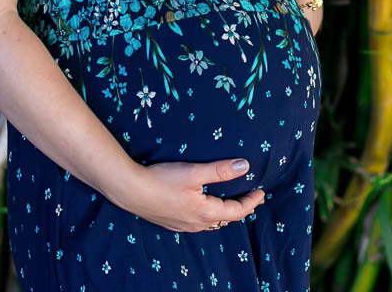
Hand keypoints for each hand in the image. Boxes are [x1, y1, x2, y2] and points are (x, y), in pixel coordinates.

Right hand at [118, 158, 265, 232]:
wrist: (130, 191)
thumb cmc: (162, 180)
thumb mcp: (194, 172)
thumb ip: (220, 170)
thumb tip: (245, 166)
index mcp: (206, 212)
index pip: (236, 211)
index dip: (251, 202)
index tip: (261, 193)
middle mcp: (197, 223)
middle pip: (226, 219)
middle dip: (241, 208)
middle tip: (252, 198)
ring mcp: (183, 225)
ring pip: (212, 222)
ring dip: (225, 213)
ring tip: (232, 203)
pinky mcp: (172, 222)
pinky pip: (199, 222)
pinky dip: (210, 215)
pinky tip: (205, 208)